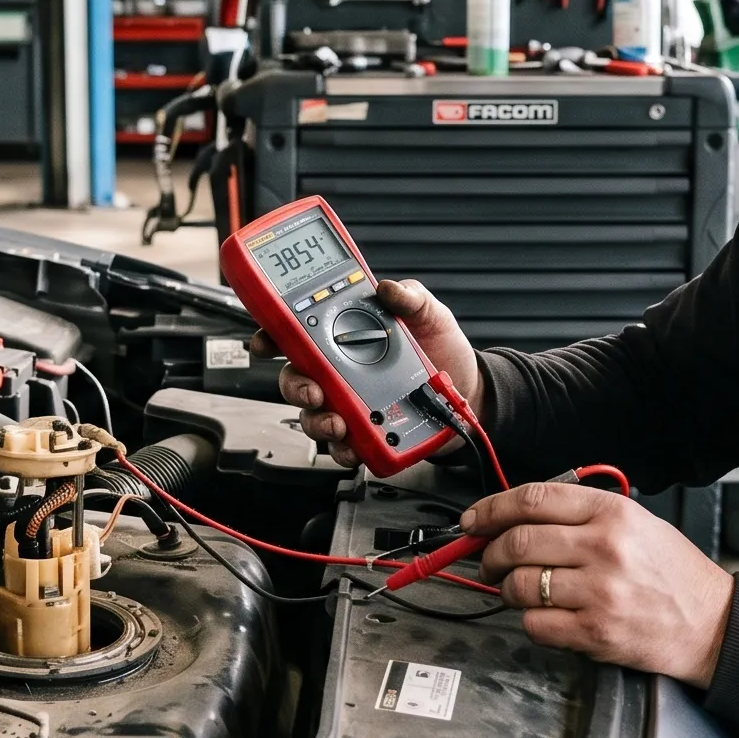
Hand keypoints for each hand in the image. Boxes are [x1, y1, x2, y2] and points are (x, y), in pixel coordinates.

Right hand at [257, 278, 480, 466]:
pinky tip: (355, 445)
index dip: (272, 335)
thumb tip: (388, 288)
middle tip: (313, 390)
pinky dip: (344, 449)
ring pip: (313, 415)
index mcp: (346, 335)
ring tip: (339, 423)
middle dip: (295, 386)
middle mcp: (339, 371)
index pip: (297, 332)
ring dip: (318, 421)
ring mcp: (350, 402)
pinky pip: (342, 445)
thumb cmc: (443, 351)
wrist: (471, 392)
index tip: (266, 341)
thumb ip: (410, 297)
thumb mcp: (430, 314)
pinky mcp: (365, 431)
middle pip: (295, 378)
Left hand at [467, 481, 733, 685]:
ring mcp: (598, 592)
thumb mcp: (636, 523)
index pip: (532, 499)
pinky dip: (528, 621)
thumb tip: (517, 518)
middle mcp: (603, 548)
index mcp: (612, 513)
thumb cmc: (672, 574)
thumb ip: (581, 515)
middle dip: (488, 554)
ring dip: (506, 590)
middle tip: (486, 561)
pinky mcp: (594, 631)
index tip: (473, 519)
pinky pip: (534, 624)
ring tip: (517, 591)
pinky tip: (543, 616)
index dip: (491, 508)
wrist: (711, 624)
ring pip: (518, 585)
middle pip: (516, 542)